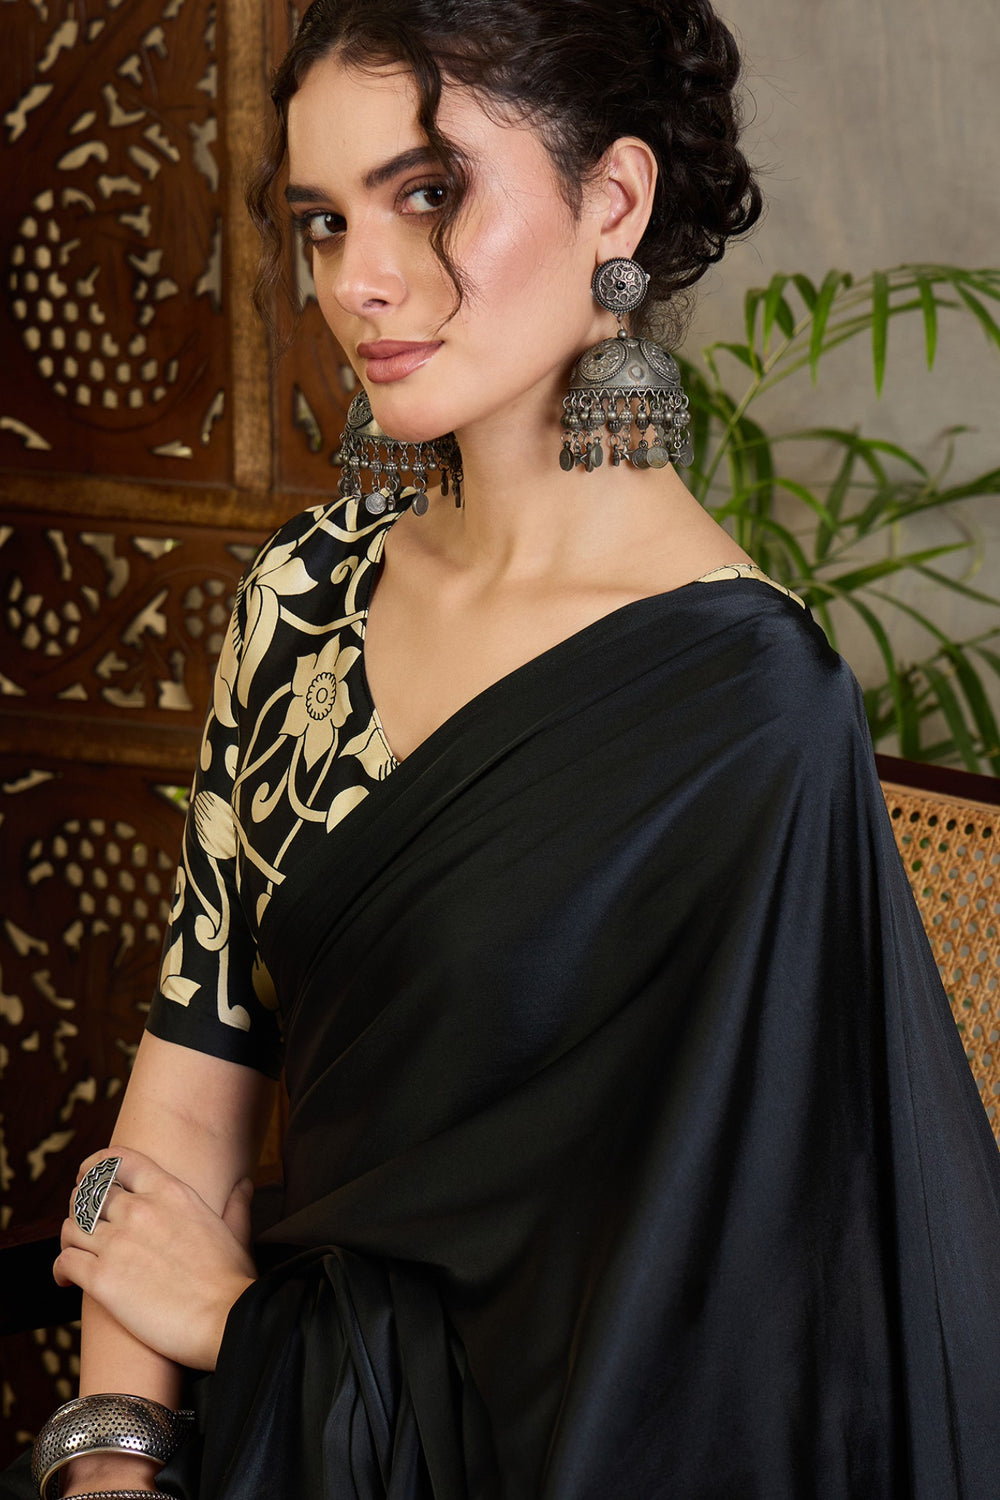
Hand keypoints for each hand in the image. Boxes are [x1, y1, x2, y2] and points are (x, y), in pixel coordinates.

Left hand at [55, 1147, 256, 1370]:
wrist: (226, 1319)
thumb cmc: (233, 1280)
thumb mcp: (237, 1230)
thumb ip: (235, 1204)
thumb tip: (244, 1185)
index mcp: (170, 1192)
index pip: (118, 1160)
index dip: (95, 1167)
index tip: (88, 1178)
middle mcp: (139, 1210)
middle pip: (87, 1194)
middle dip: (79, 1207)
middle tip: (82, 1224)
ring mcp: (118, 1243)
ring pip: (70, 1227)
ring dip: (69, 1239)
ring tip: (75, 1252)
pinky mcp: (103, 1280)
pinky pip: (64, 1263)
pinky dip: (60, 1270)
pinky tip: (66, 1281)